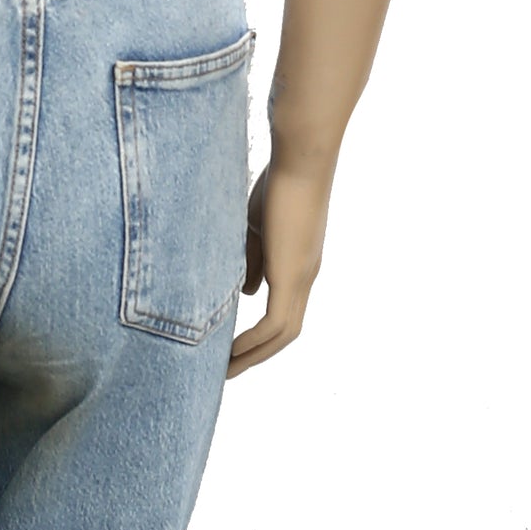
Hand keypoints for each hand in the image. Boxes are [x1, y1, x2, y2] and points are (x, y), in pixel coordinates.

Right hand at [228, 153, 332, 378]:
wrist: (302, 159)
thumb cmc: (279, 181)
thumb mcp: (258, 227)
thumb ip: (253, 258)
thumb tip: (246, 291)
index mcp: (297, 264)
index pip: (283, 311)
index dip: (260, 332)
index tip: (232, 345)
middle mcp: (305, 276)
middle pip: (286, 333)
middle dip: (257, 354)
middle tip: (227, 370)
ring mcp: (302, 277)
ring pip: (284, 334)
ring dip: (255, 355)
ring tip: (225, 370)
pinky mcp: (293, 274)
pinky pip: (277, 323)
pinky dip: (255, 341)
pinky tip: (232, 351)